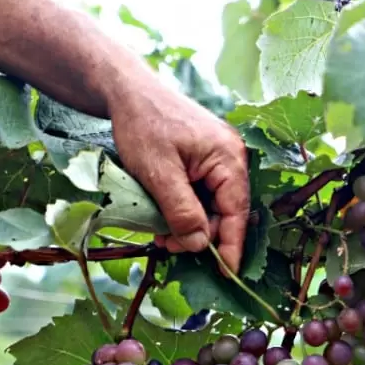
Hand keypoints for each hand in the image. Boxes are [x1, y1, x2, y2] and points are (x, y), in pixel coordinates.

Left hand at [106, 72, 249, 272]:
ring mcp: (219, 158)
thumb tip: (200, 244)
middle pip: (224, 211)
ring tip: (158, 228)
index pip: (237, 212)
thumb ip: (181, 210)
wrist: (126, 90)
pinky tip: (163, 210)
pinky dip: (184, 206)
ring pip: (211, 205)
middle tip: (164, 242)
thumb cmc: (142, 124)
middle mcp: (231, 158)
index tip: (227, 274)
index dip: (231, 245)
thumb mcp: (157, 172)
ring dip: (188, 221)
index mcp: (228, 158)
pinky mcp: (204, 159)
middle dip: (198, 232)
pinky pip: (202, 192)